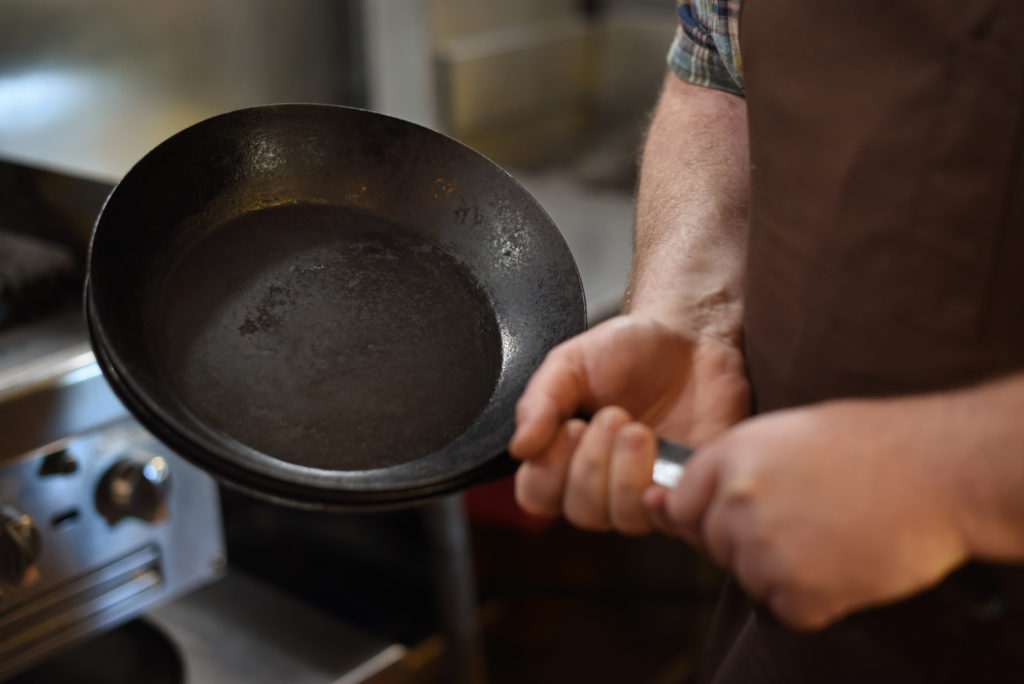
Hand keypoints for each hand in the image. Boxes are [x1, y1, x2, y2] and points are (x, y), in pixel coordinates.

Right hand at [509, 313, 749, 533]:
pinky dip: (660, 491)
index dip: (547, 471)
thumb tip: (519, 449)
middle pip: (580, 513)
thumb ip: (539, 402)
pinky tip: (663, 453)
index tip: (570, 426)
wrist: (689, 338)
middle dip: (593, 464)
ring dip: (625, 474)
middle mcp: (601, 481)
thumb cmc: (627, 351)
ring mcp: (643, 489)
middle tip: (613, 416)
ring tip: (638, 431)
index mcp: (563, 454)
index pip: (536, 496)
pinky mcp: (684, 490)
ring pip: (621, 518)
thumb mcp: (570, 362)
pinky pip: (666, 515)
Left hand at [654, 398, 970, 629]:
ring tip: (834, 535)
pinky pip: (787, 611)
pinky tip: (847, 562)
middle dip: (749, 542)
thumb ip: (726, 467)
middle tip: (808, 520)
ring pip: (750, 580)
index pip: (679, 506)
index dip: (707, 516)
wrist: (939, 469)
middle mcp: (736, 502)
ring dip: (784, 571)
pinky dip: (817, 600)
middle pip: (715, 546)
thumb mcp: (784, 433)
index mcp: (730, 457)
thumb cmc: (870, 443)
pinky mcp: (801, 593)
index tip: (740, 516)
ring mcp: (766, 549)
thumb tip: (663, 500)